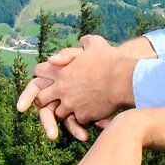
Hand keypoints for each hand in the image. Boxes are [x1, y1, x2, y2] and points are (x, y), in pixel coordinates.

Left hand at [16, 35, 144, 140]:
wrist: (125, 78)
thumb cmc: (110, 59)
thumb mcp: (94, 43)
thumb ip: (78, 44)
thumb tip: (68, 50)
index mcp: (61, 71)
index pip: (39, 72)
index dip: (42, 73)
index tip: (47, 75)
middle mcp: (62, 89)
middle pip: (41, 98)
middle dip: (45, 98)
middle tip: (52, 98)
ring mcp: (71, 104)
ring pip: (58, 113)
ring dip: (64, 110)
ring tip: (73, 107)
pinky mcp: (83, 116)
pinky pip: (77, 121)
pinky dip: (81, 118)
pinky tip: (89, 112)